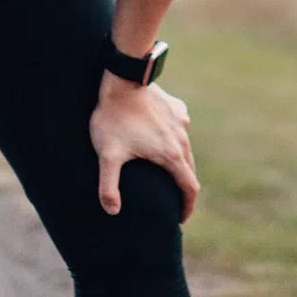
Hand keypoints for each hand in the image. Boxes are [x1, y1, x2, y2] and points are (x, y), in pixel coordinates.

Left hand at [89, 72, 199, 221]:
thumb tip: (112, 211)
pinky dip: (175, 139)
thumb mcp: (107, 155)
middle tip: (173, 199)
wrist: (123, 79)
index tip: (180, 218)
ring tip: (167, 170)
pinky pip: (180, 128)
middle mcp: (182, 138)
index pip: (189, 188)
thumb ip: (108, 186)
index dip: (187, 206)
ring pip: (186, 148)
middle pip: (190, 169)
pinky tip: (163, 138)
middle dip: (183, 187)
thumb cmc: (114, 118)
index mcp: (171, 155)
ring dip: (180, 162)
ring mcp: (181, 121)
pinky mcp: (176, 107)